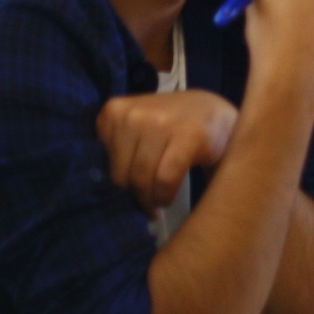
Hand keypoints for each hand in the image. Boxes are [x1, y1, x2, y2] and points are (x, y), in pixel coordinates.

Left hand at [97, 89, 237, 210]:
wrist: (215, 114)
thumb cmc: (169, 126)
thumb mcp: (135, 126)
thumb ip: (114, 147)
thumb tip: (97, 191)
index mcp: (114, 110)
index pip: (100, 163)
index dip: (115, 179)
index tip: (129, 185)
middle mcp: (135, 113)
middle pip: (120, 175)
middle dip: (133, 194)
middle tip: (144, 201)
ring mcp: (162, 122)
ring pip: (141, 179)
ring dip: (149, 200)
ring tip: (156, 202)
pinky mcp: (188, 137)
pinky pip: (165, 180)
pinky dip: (165, 196)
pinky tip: (167, 198)